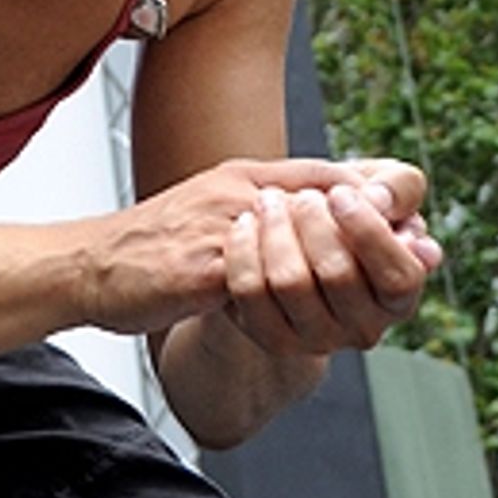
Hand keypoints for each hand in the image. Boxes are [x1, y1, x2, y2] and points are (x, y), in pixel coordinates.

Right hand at [83, 158, 426, 339]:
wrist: (88, 265)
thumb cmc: (156, 244)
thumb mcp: (216, 208)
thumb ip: (268, 207)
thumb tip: (326, 215)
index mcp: (243, 177)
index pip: (325, 175)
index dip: (372, 198)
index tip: (408, 227)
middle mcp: (238, 194)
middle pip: (327, 204)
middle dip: (371, 237)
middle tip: (410, 264)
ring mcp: (219, 229)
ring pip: (303, 244)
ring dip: (340, 273)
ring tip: (366, 300)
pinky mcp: (201, 270)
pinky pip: (262, 284)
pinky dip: (295, 302)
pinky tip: (316, 323)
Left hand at [222, 158, 435, 356]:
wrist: (301, 241)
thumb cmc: (353, 211)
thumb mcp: (384, 191)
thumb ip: (398, 187)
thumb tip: (378, 200)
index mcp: (400, 297)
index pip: (398, 276)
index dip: (368, 231)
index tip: (339, 194)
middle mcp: (365, 328)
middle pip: (338, 274)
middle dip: (313, 222)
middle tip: (301, 195)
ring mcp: (319, 339)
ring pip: (290, 282)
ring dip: (275, 229)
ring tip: (269, 200)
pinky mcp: (274, 338)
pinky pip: (250, 291)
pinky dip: (243, 249)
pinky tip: (247, 223)